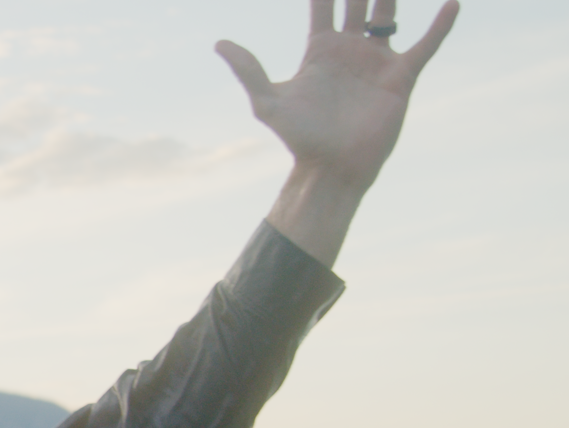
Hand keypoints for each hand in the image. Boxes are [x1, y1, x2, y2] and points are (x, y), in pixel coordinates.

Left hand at [217, 0, 457, 193]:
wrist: (332, 167)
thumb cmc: (299, 138)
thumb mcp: (268, 102)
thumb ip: (249, 70)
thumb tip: (219, 43)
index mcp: (320, 49)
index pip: (323, 3)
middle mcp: (350, 49)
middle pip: (357, 0)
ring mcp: (377, 60)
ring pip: (388, 13)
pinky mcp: (401, 76)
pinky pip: (425, 45)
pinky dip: (440, 25)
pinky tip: (452, 3)